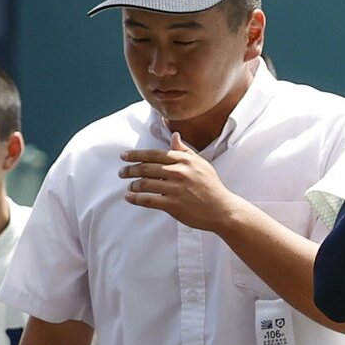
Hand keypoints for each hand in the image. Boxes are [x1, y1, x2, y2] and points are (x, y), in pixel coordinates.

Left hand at [121, 133, 237, 229]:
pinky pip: (148, 200)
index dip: (136, 154)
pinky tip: (129, 197)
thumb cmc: (212, 186)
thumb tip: (174, 136)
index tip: (124, 156)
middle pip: (146, 168)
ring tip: (129, 186)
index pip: (154, 154)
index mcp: (184, 160)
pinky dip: (135, 198)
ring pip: (145, 183)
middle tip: (121, 172)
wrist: (222, 209)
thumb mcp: (201, 164)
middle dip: (130, 169)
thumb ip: (185, 150)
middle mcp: (178, 171)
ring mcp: (175, 188)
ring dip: (133, 184)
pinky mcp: (173, 204)